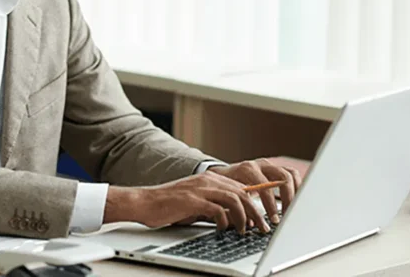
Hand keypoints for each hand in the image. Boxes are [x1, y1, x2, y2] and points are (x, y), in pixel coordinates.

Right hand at [103, 172, 270, 234]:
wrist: (145, 202)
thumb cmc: (170, 205)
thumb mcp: (197, 202)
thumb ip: (216, 205)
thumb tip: (237, 218)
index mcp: (211, 179)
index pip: (242, 187)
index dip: (257, 202)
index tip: (264, 217)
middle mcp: (208, 180)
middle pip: (243, 192)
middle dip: (257, 212)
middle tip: (262, 228)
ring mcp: (200, 189)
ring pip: (234, 199)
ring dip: (245, 217)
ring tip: (246, 230)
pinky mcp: (192, 200)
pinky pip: (217, 209)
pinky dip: (224, 220)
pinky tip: (223, 229)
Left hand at [207, 158, 302, 224]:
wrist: (220, 174)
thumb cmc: (225, 187)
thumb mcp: (229, 196)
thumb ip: (240, 207)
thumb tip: (253, 223)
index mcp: (247, 170)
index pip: (266, 187)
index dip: (271, 205)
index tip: (273, 220)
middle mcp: (259, 165)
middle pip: (283, 178)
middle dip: (287, 199)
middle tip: (286, 216)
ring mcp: (269, 165)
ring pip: (290, 174)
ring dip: (295, 193)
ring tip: (293, 210)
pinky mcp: (275, 168)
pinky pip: (292, 174)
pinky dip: (297, 186)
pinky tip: (297, 200)